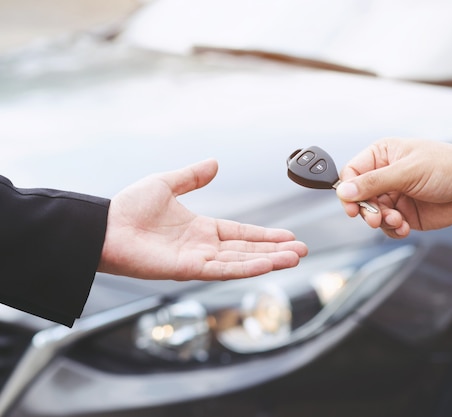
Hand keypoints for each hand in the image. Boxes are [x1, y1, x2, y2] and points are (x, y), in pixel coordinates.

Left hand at [98, 159, 307, 279]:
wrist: (105, 226)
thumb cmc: (129, 208)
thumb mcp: (167, 184)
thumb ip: (192, 176)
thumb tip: (215, 162)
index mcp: (201, 229)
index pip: (241, 233)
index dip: (265, 235)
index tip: (288, 236)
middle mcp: (203, 247)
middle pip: (248, 249)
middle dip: (276, 250)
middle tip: (302, 251)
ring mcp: (198, 260)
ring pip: (241, 261)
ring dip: (269, 260)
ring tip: (295, 258)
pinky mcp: (188, 269)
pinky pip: (223, 269)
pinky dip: (247, 267)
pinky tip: (267, 264)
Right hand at [335, 138, 451, 236]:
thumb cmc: (449, 167)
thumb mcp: (408, 171)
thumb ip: (374, 182)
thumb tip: (344, 191)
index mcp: (382, 155)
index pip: (352, 173)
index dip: (349, 191)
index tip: (353, 206)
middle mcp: (386, 175)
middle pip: (359, 197)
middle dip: (366, 210)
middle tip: (375, 219)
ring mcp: (395, 195)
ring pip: (372, 214)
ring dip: (382, 221)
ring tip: (398, 221)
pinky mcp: (405, 213)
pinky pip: (387, 226)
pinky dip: (393, 229)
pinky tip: (405, 226)